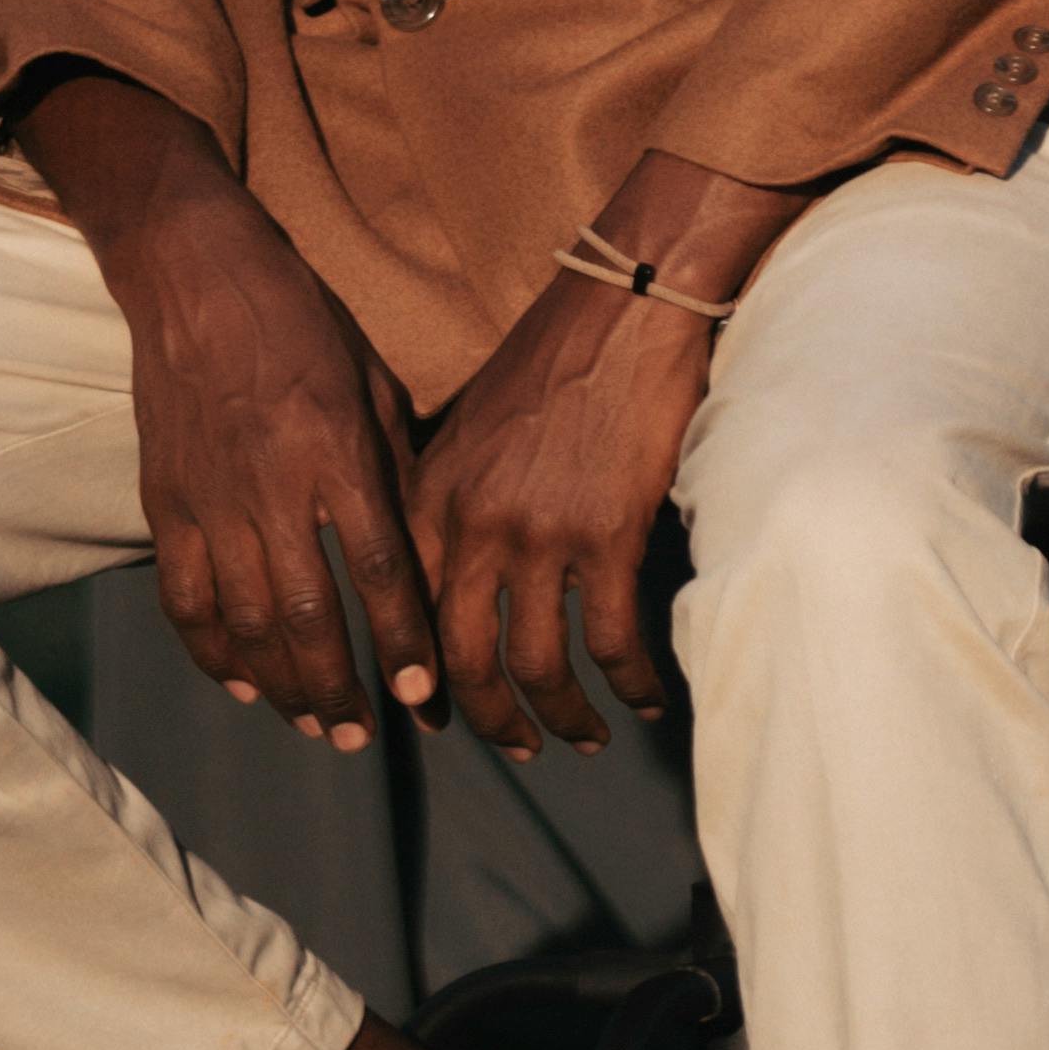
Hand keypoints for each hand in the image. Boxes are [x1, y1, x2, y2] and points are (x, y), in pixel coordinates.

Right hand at [16, 65, 440, 746]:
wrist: (195, 275)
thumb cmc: (302, 321)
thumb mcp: (372, 382)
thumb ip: (394, 469)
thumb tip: (424, 553)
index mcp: (335, 451)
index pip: (377, 570)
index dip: (403, 643)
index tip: (426, 699)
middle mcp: (272, 485)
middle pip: (306, 616)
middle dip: (340, 690)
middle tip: (364, 737)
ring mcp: (211, 498)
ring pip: (244, 622)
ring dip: (281, 686)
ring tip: (315, 725)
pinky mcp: (166, 501)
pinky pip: (184, 598)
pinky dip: (210, 651)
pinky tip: (240, 682)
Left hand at [408, 148, 812, 756]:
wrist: (621, 301)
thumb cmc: (551, 356)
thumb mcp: (467, 425)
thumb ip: (446, 498)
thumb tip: (446, 573)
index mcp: (428, 495)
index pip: (404, 615)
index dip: (418, 680)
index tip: (434, 716)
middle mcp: (470, 523)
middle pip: (463, 660)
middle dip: (489, 720)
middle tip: (518, 747)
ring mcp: (538, 532)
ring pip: (537, 666)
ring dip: (562, 718)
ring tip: (585, 738)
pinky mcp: (607, 534)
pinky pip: (610, 641)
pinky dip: (628, 683)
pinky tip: (643, 699)